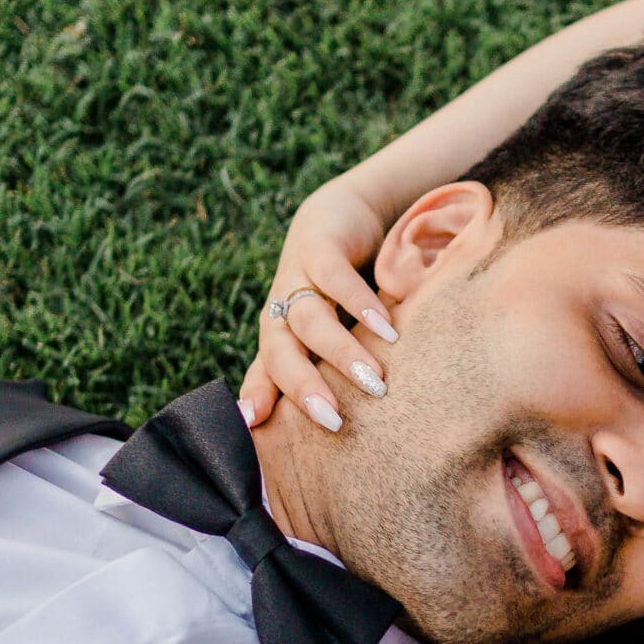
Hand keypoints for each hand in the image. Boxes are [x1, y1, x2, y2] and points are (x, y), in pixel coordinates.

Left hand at [240, 180, 397, 433]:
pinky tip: (386, 328)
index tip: (256, 426)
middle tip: (335, 421)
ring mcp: (297, 278)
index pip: (266, 374)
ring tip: (376, 381)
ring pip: (309, 321)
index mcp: (280, 336)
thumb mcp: (329, 332)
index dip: (262, 398)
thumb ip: (319, 370)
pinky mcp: (319, 247)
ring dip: (341, 352)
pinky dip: (359, 303)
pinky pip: (335, 279)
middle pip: (280, 353)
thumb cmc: (335, 288)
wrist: (341, 214)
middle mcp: (282, 311)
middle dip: (304, 387)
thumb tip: (325, 429)